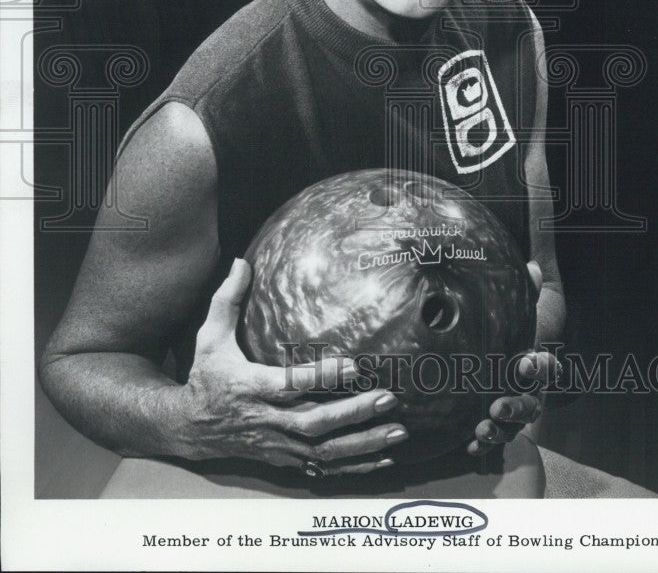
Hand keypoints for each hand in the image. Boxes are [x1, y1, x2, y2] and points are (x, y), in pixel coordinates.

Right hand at [179, 259, 407, 475]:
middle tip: (388, 398)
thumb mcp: (210, 336)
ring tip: (397, 430)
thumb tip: (241, 261)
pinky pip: (322, 468)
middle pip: (315, 423)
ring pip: (324, 451)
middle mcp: (267, 420)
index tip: (355, 366)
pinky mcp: (284, 459)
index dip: (322, 377)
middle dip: (354, 412)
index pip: (291, 384)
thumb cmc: (206, 375)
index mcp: (251, 387)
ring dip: (363, 443)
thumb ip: (227, 299)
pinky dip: (354, 466)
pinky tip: (384, 460)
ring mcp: (277, 444)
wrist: (188, 428)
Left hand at [466, 260, 559, 456]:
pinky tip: (469, 447)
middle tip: (497, 405)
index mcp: (535, 362)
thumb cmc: (513, 327)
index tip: (526, 361)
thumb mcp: (521, 308)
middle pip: (531, 404)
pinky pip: (493, 438)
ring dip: (499, 430)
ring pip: (513, 425)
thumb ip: (527, 290)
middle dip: (516, 406)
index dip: (540, 366)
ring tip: (482, 429)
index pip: (546, 367)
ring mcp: (513, 407)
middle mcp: (528, 389)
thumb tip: (530, 265)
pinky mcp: (494, 420)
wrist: (501, 348)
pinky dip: (483, 445)